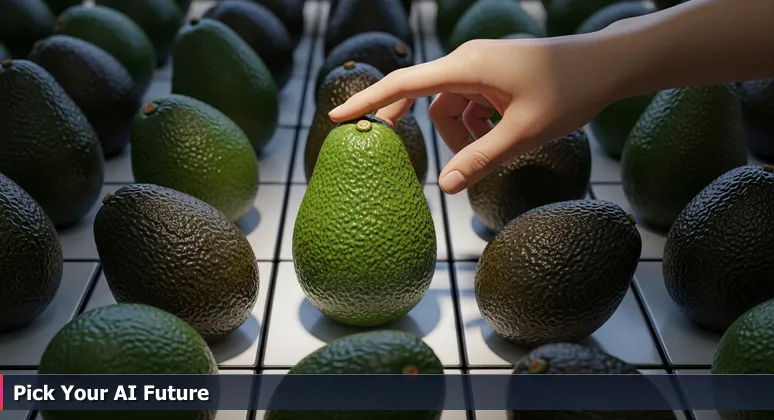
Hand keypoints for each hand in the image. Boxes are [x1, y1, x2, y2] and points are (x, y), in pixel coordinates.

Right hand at [328, 36, 617, 193]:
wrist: (607, 65)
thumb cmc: (569, 92)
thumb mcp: (523, 133)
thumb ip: (480, 159)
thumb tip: (446, 187)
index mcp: (467, 67)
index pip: (403, 84)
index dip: (368, 103)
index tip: (335, 118)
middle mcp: (468, 60)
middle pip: (427, 100)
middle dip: (435, 132)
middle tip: (434, 157)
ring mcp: (481, 66)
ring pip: (451, 107)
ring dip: (465, 133)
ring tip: (500, 145)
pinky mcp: (493, 74)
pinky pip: (470, 103)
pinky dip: (479, 124)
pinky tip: (505, 134)